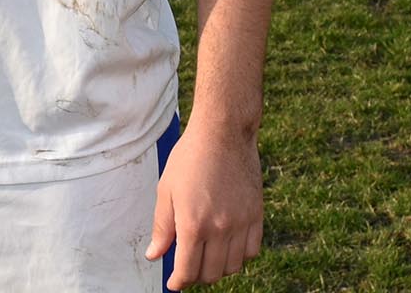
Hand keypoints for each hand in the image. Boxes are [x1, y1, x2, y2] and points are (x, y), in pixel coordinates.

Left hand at [147, 121, 263, 288]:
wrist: (223, 133)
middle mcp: (219, 228)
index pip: (187, 271)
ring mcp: (241, 222)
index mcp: (193, 224)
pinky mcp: (256, 214)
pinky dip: (240, 256)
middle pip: (210, 273)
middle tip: (188, 267)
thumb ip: (161, 227)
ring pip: (232, 266)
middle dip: (196, 276)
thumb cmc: (190, 157)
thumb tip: (155, 256)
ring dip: (218, 268)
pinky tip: (228, 247)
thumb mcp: (166, 190)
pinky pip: (252, 250)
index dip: (178, 282)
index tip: (175, 283)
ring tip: (207, 257)